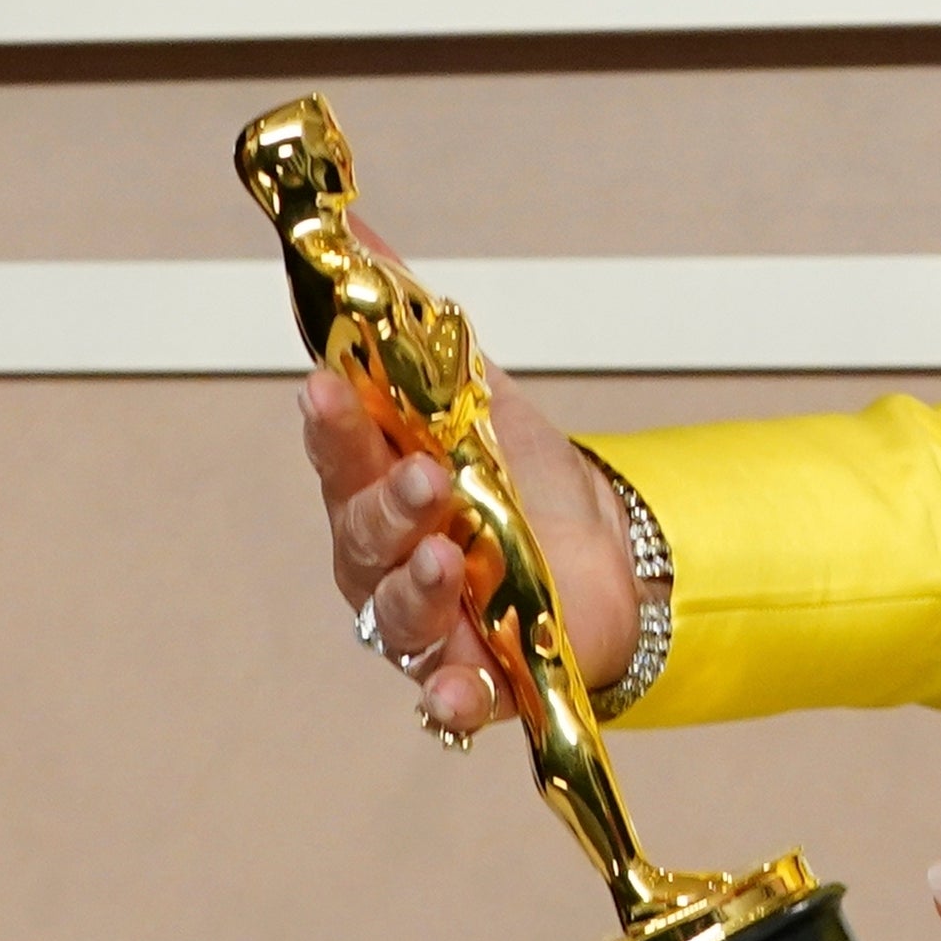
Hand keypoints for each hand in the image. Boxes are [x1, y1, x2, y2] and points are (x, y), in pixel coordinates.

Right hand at [302, 360, 636, 739]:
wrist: (615, 551)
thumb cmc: (525, 483)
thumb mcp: (481, 397)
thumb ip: (421, 335)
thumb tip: (363, 244)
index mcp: (378, 490)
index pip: (343, 455)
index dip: (332, 426)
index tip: (325, 388)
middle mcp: (386, 562)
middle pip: (366, 536)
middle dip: (391, 505)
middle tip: (426, 478)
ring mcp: (428, 624)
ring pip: (401, 613)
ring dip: (418, 587)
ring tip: (444, 558)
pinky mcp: (478, 674)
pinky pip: (451, 695)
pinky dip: (452, 696)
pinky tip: (458, 692)